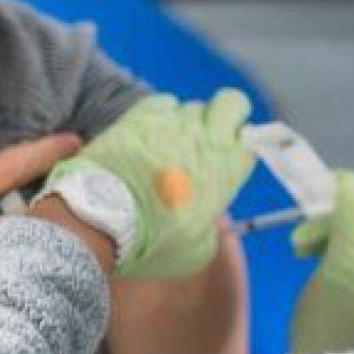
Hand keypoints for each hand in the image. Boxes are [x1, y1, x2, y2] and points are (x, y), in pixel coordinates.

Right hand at [0, 100, 80, 353]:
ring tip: (34, 235)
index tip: (74, 140)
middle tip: (53, 197)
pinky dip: (18, 270)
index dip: (46, 150)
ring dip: (32, 239)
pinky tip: (9, 271)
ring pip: (23, 250)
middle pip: (29, 214)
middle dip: (45, 204)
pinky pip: (10, 282)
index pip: (9, 168)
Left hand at [45, 91, 255, 279]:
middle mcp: (205, 139)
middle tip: (211, 133)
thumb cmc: (148, 242)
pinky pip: (162, 102)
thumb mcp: (195, 251)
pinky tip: (147, 135)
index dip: (241, 144)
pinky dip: (158, 114)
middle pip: (232, 103)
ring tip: (166, 146)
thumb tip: (206, 217)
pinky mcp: (140, 115)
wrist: (100, 219)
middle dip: (227, 113)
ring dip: (185, 121)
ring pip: (192, 105)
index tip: (230, 154)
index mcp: (225, 171)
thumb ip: (209, 227)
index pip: (253, 138)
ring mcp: (172, 123)